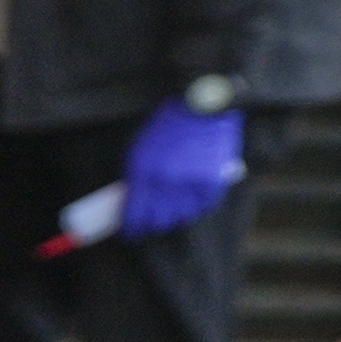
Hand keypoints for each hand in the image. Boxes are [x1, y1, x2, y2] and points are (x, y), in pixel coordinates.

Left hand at [116, 95, 248, 235]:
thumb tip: (128, 206)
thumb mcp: (139, 150)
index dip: (131, 229)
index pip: (134, 214)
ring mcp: (190, 182)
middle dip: (152, 226)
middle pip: (158, 221)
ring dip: (176, 217)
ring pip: (182, 217)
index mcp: (142, 172)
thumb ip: (135, 179)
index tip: (131, 233)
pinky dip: (198, 207)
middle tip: (151, 225)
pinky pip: (204, 207)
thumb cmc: (166, 127)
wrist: (200, 107)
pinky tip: (193, 201)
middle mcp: (165, 181)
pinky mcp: (212, 181)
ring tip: (174, 210)